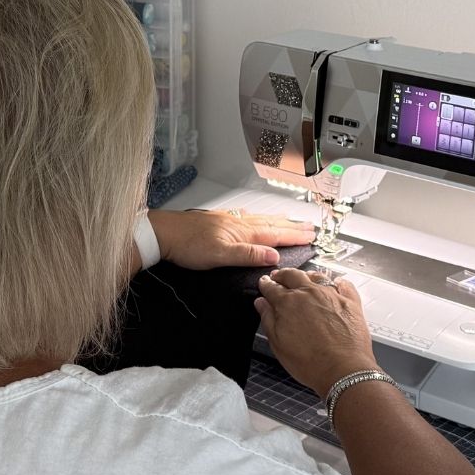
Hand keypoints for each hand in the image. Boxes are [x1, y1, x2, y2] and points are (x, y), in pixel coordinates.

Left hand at [147, 209, 314, 270]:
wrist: (163, 233)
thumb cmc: (187, 245)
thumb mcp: (220, 256)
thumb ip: (248, 255)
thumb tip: (273, 256)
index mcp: (242, 232)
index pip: (275, 234)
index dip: (294, 235)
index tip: (311, 235)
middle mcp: (237, 223)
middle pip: (271, 223)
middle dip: (291, 226)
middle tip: (309, 226)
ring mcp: (227, 220)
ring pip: (259, 219)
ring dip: (277, 220)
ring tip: (289, 220)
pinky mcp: (217, 221)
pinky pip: (245, 217)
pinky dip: (256, 218)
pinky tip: (252, 218)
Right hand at [255, 268, 380, 393]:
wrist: (343, 370)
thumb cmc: (311, 363)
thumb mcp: (278, 344)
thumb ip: (268, 319)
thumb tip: (261, 304)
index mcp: (288, 303)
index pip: (272, 287)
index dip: (266, 284)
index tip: (264, 283)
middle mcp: (309, 293)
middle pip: (292, 275)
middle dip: (283, 275)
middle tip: (278, 276)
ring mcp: (331, 295)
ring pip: (316, 276)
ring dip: (306, 275)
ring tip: (303, 277)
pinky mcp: (350, 302)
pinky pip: (343, 284)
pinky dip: (337, 281)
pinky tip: (335, 284)